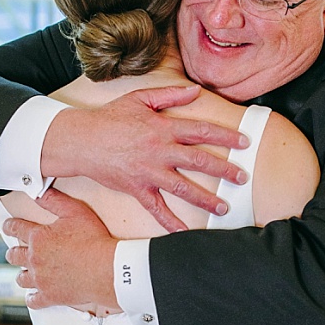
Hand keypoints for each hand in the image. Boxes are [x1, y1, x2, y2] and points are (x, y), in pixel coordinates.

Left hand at [3, 188, 119, 313]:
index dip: (10, 225)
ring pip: (21, 278)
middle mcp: (35, 259)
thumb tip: (39, 193)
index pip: (16, 228)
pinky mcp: (50, 295)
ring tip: (26, 273)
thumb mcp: (76, 212)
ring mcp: (41, 279)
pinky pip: (34, 300)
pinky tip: (33, 296)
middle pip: (14, 255)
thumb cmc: (95, 242)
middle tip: (16, 250)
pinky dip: (32, 298)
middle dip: (14, 251)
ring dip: (22, 274)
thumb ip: (55, 201)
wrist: (108, 270)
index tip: (8, 225)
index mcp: (39, 238)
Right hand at [43, 85, 248, 232]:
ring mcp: (148, 171)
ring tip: (224, 208)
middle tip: (243, 178)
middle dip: (224, 170)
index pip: (201, 131)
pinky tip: (184, 233)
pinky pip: (156, 208)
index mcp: (163, 128)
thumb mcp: (140, 99)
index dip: (226, 137)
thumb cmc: (110, 118)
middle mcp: (159, 150)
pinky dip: (169, 222)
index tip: (245, 143)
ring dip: (205, 199)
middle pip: (199, 160)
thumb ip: (170, 95)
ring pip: (183, 187)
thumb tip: (196, 91)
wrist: (80, 140)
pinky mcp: (136, 188)